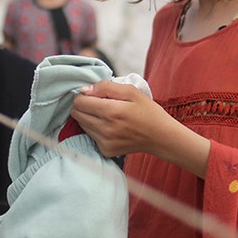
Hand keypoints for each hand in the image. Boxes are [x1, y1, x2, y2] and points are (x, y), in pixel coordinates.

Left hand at [71, 80, 211, 176]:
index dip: (84, 95)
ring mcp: (105, 142)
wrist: (161, 137)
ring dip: (89, 118)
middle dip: (84, 106)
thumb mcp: (131, 91)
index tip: (95, 95)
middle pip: (77, 114)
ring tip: (107, 115)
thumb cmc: (147, 112)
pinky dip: (96, 130)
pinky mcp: (106, 151)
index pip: (79, 102)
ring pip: (82, 125)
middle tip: (100, 104)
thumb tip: (85, 90)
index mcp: (111, 112)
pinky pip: (91, 136)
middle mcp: (105, 129)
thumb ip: (106, 87)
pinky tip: (111, 127)